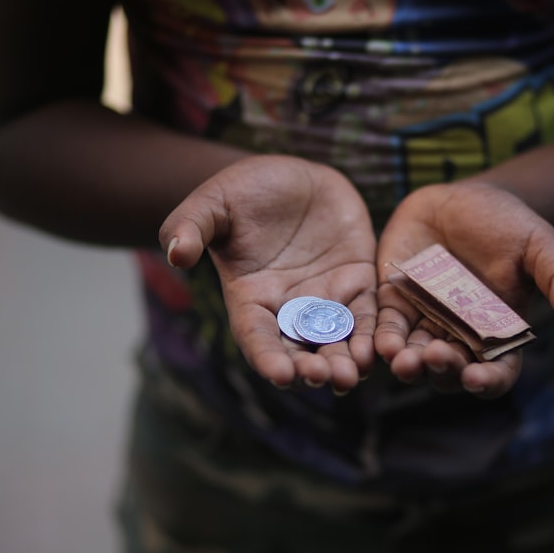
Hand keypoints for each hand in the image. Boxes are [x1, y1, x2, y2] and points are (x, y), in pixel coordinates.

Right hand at [159, 155, 377, 392]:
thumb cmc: (244, 189)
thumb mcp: (212, 203)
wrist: (290, 175)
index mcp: (251, 298)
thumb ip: (190, 226)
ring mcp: (326, 298)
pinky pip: (368, 314)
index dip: (268, 358)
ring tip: (352, 374)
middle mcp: (289, 308)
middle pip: (301, 350)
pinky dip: (372, 334)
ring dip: (345, 361)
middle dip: (312, 369)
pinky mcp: (357, 282)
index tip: (281, 376)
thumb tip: (176, 253)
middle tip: (325, 378)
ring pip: (337, 341)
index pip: (258, 338)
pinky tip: (378, 350)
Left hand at [375, 183, 553, 398]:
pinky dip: (382, 339)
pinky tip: (380, 344)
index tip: (476, 379)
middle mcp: (460, 338)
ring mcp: (425, 323)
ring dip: (407, 364)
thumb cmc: (511, 227)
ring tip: (401, 361)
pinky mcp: (395, 304)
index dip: (487, 381)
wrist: (466, 200)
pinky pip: (386, 329)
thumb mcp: (541, 248)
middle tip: (434, 357)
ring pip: (414, 357)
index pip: (496, 372)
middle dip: (441, 369)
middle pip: (450, 369)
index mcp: (500, 335)